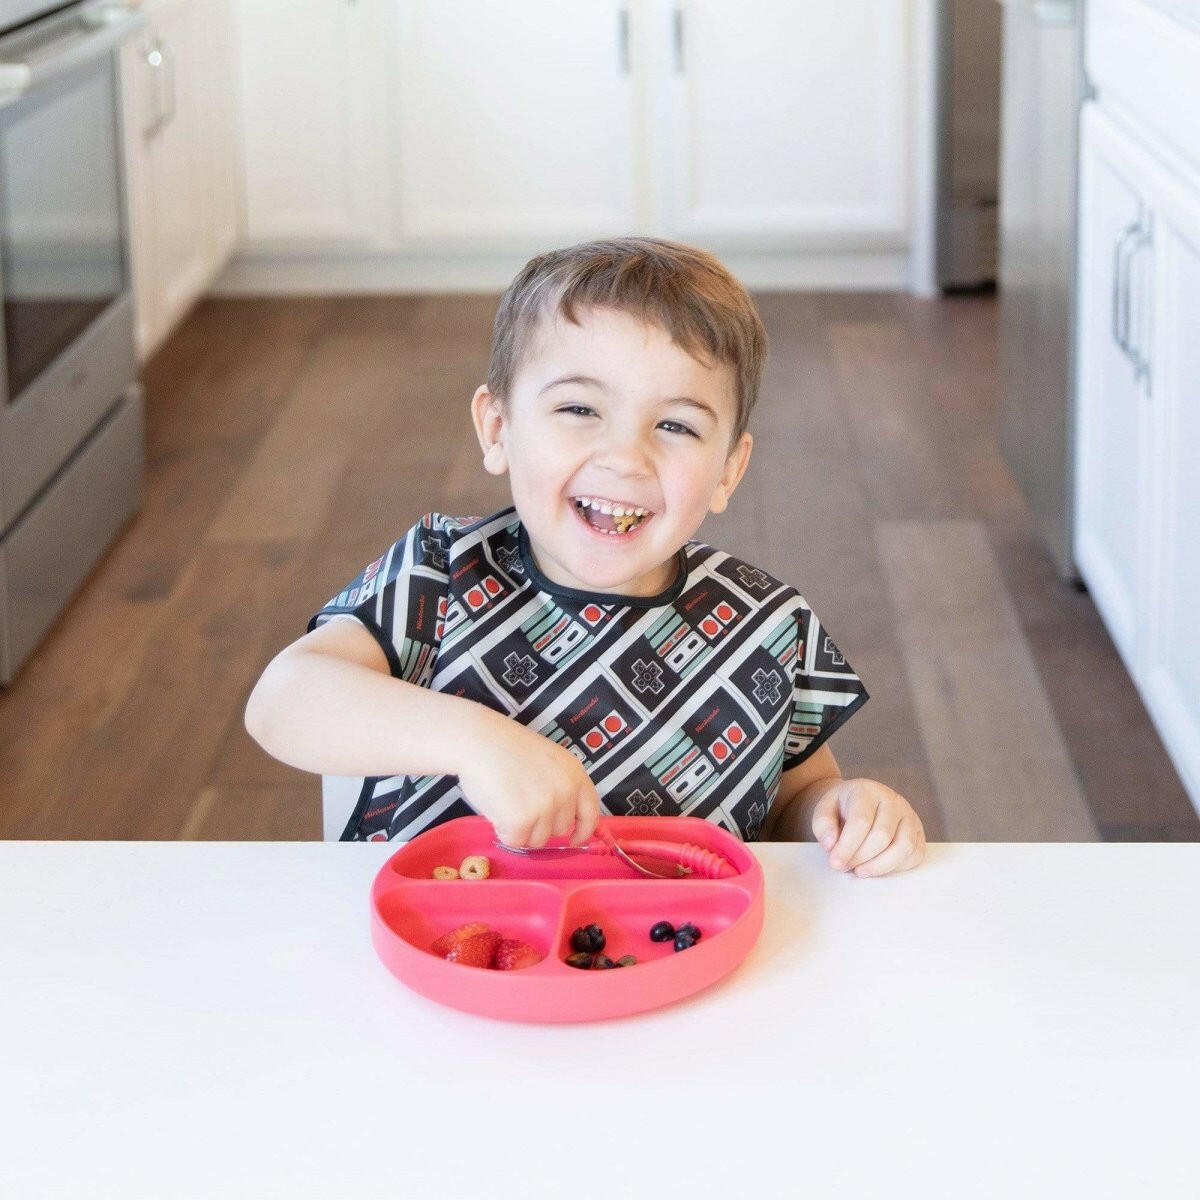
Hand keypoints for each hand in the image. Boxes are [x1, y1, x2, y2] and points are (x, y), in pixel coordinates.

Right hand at [457, 710, 600, 848]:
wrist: (479, 739)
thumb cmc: (507, 748)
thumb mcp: (549, 761)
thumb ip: (561, 786)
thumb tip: (563, 821)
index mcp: (576, 774)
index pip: (590, 814)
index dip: (582, 831)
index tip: (574, 839)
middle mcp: (566, 791)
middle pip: (560, 830)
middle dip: (540, 825)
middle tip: (520, 802)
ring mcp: (545, 806)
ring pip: (537, 840)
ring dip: (521, 829)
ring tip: (507, 802)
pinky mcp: (522, 819)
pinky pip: (515, 841)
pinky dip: (503, 831)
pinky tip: (497, 808)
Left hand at [809, 778, 924, 877]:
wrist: (858, 802)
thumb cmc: (841, 808)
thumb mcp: (824, 810)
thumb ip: (823, 825)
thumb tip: (831, 845)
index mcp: (868, 791)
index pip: (861, 821)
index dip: (847, 846)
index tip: (835, 863)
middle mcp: (893, 800)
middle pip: (882, 836)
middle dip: (861, 857)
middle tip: (844, 867)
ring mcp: (909, 815)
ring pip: (904, 847)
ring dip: (880, 866)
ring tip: (860, 871)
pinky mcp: (918, 832)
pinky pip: (915, 854)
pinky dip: (897, 867)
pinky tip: (877, 868)